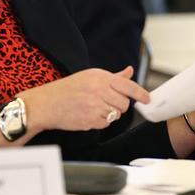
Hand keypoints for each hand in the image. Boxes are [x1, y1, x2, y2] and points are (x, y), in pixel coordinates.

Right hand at [20, 66, 149, 131]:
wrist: (46, 104)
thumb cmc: (68, 89)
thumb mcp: (90, 76)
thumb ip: (113, 76)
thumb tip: (129, 71)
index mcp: (100, 77)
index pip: (127, 85)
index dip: (140, 93)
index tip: (147, 99)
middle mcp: (99, 90)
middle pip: (124, 103)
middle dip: (119, 105)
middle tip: (106, 102)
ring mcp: (94, 106)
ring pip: (116, 114)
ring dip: (109, 113)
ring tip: (94, 107)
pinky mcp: (90, 120)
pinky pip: (105, 123)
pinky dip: (100, 121)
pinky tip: (88, 115)